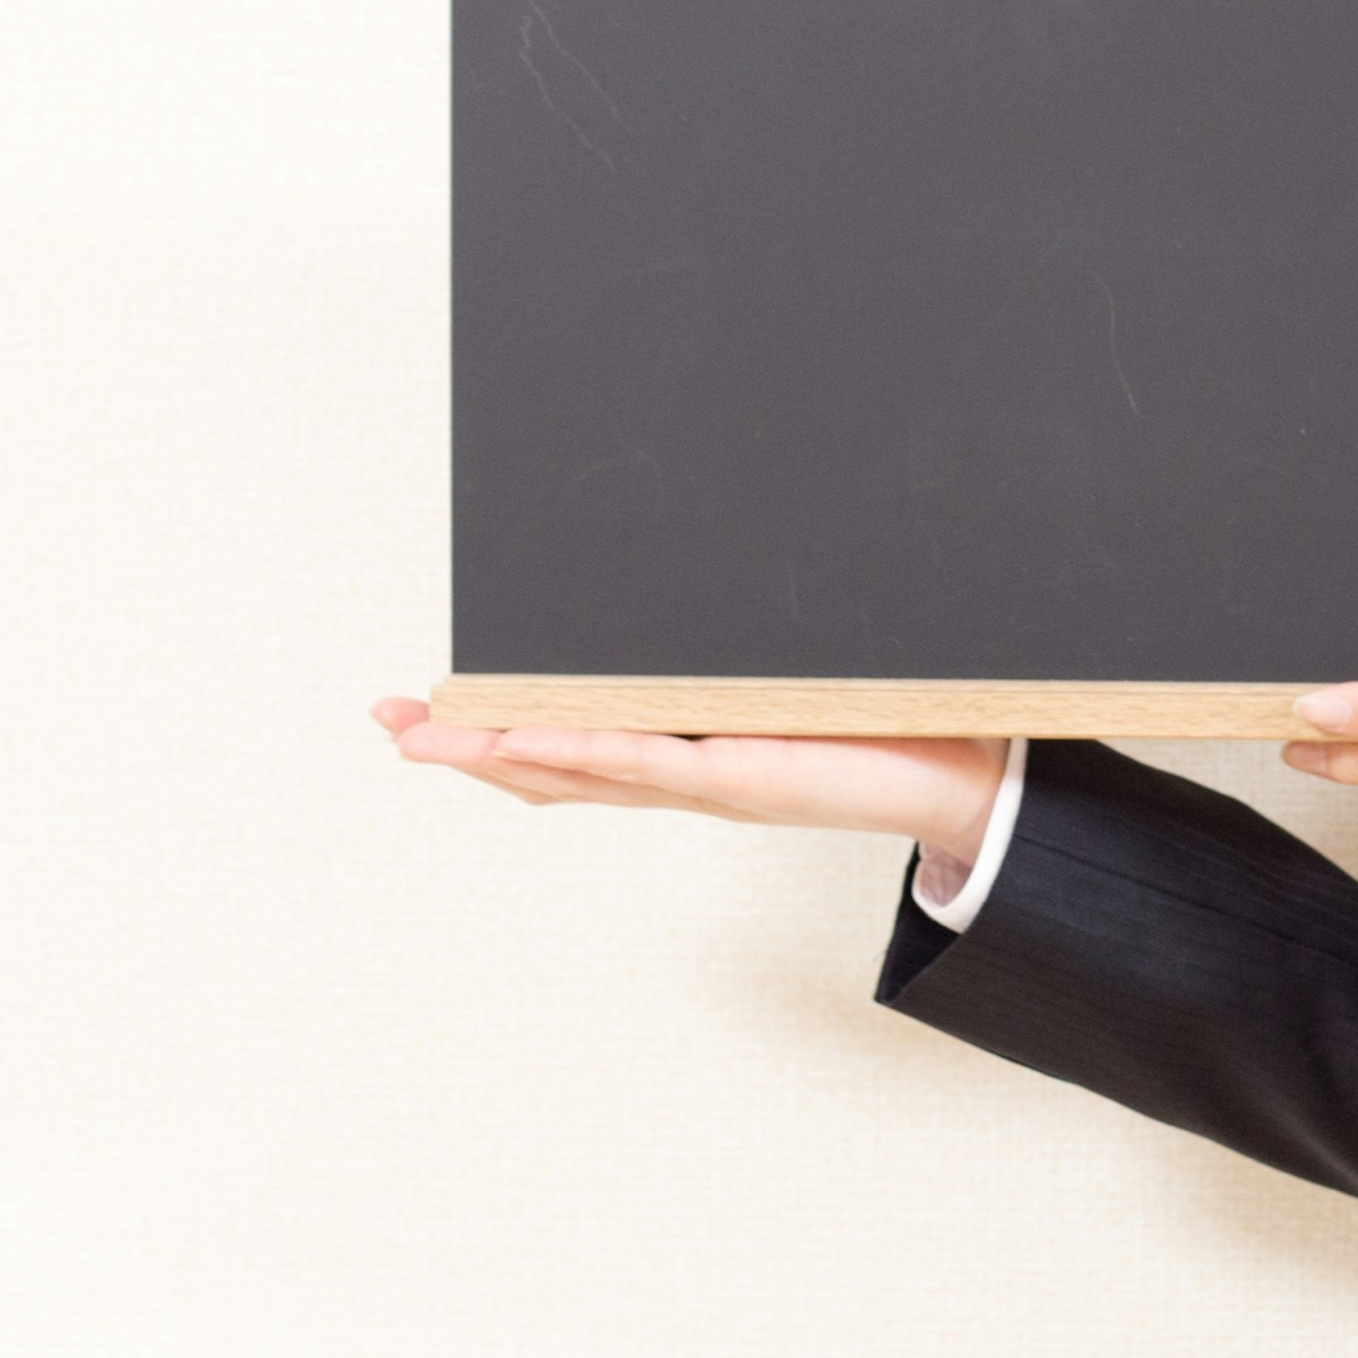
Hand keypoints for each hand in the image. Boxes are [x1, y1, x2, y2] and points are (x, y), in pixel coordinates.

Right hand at [371, 699, 1008, 861]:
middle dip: (465, 746)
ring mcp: (704, 780)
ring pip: (577, 770)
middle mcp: (684, 773)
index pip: (573, 742)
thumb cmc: (891, 721)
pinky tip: (519, 738)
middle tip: (389, 725)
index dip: (495, 728)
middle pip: (551, 767)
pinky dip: (578, 750)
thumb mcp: (794, 673)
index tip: (425, 708)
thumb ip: (739, 646)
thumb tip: (703, 577)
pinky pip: (645, 763)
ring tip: (422, 739)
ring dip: (494, 752)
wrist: (968, 772)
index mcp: (688, 746)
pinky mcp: (741, 777)